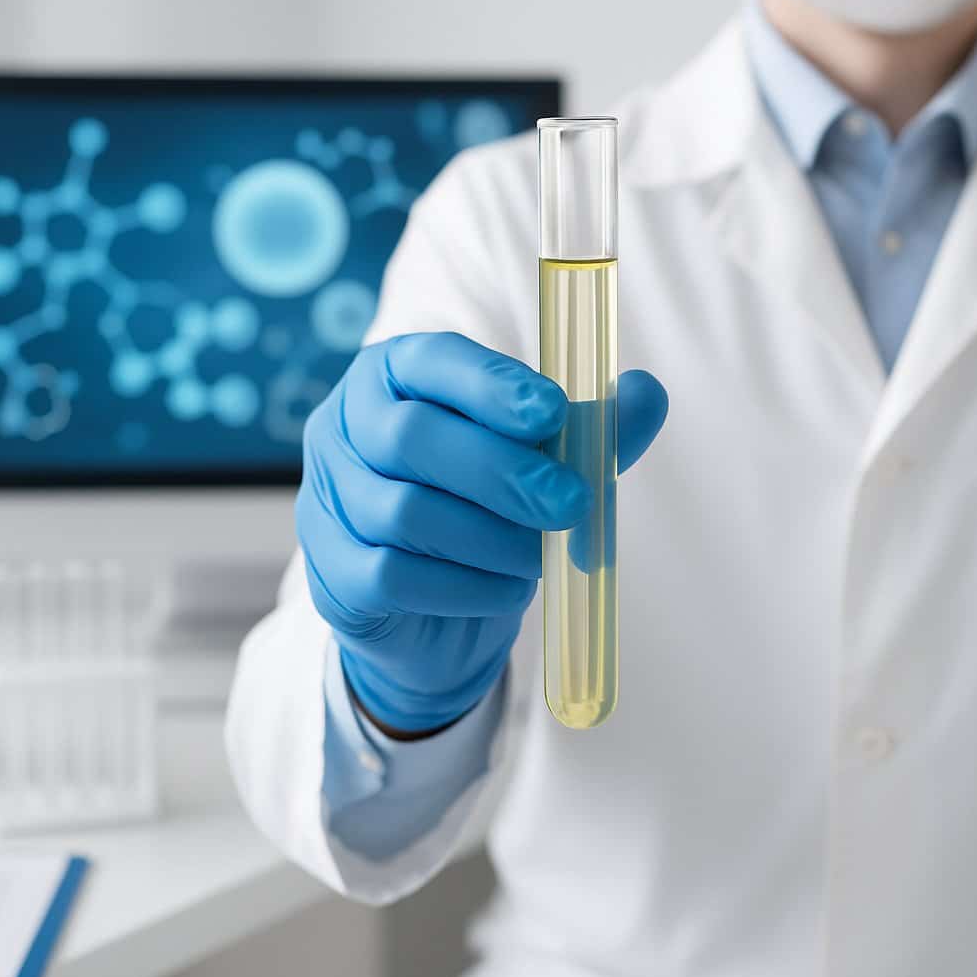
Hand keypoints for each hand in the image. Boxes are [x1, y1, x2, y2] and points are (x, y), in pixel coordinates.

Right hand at [298, 331, 667, 734]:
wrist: (427, 614)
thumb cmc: (480, 510)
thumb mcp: (541, 462)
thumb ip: (589, 430)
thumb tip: (649, 393)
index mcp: (391, 378)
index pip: (430, 361)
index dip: (491, 384)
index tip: (555, 411)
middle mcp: (344, 429)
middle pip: (413, 438)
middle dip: (503, 471)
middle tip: (572, 502)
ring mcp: (327, 503)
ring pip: (407, 513)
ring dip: (492, 538)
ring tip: (541, 555)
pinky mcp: (332, 575)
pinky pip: (395, 576)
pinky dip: (465, 586)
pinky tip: (506, 588)